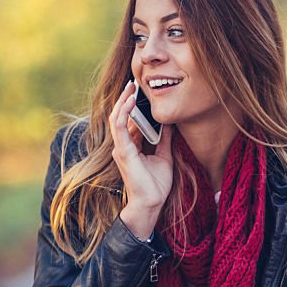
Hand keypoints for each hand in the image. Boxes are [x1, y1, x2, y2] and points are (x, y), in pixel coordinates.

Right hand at [110, 80, 172, 234]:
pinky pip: (119, 127)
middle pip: (119, 116)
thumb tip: (170, 124)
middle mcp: (122, 145)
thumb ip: (165, 140)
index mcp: (131, 146)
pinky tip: (129, 101)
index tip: (139, 90)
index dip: (132, 105)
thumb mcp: (164, 156)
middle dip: (125, 98)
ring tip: (130, 87)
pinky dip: (124, 112)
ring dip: (123, 101)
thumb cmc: (156, 184)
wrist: (152, 203)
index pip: (128, 120)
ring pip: (116, 118)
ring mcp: (121, 148)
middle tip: (133, 82)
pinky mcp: (123, 152)